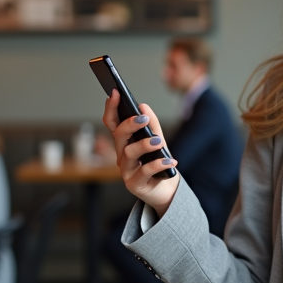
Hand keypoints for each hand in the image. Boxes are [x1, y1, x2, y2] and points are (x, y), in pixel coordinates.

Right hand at [102, 90, 179, 214]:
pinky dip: (157, 164)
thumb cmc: (158, 162)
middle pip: (118, 136)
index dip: (112, 108)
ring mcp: (126, 170)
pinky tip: (170, 161)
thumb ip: (151, 124)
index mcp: (125, 142)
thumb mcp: (158, 140)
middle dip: (129, 124)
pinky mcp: (134, 184)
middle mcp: (122, 155)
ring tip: (159, 142)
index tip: (116, 93)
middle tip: (143, 118)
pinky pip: (144, 172)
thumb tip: (143, 106)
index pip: (113, 122)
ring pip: (129, 153)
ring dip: (144, 144)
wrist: (167, 189)